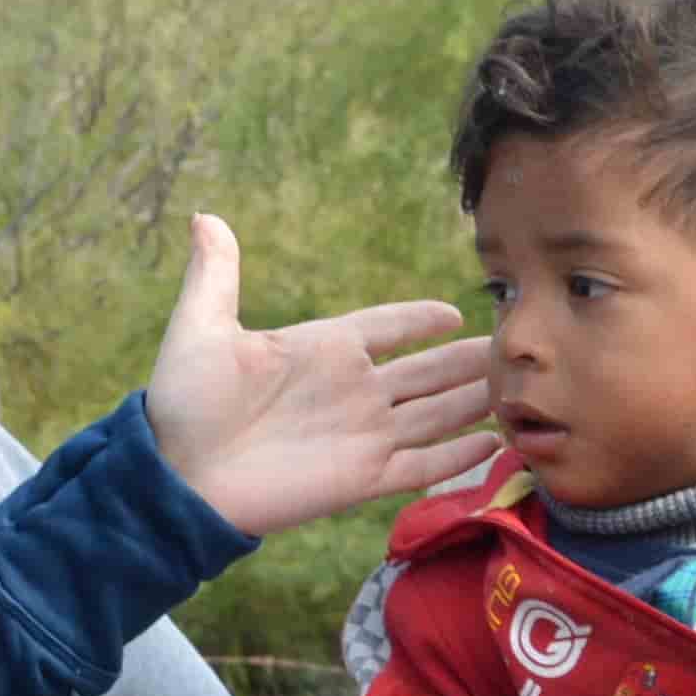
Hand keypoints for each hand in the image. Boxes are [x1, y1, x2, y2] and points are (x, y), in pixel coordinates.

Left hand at [143, 216, 498, 537]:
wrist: (177, 477)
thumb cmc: (184, 404)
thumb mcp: (201, 328)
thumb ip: (215, 274)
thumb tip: (205, 216)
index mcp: (323, 348)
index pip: (387, 327)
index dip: (419, 319)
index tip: (455, 310)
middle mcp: (352, 390)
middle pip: (427, 370)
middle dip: (468, 359)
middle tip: (515, 343)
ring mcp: (361, 435)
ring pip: (436, 413)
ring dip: (476, 401)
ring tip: (518, 387)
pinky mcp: (362, 478)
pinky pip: (421, 464)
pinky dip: (458, 457)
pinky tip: (495, 444)